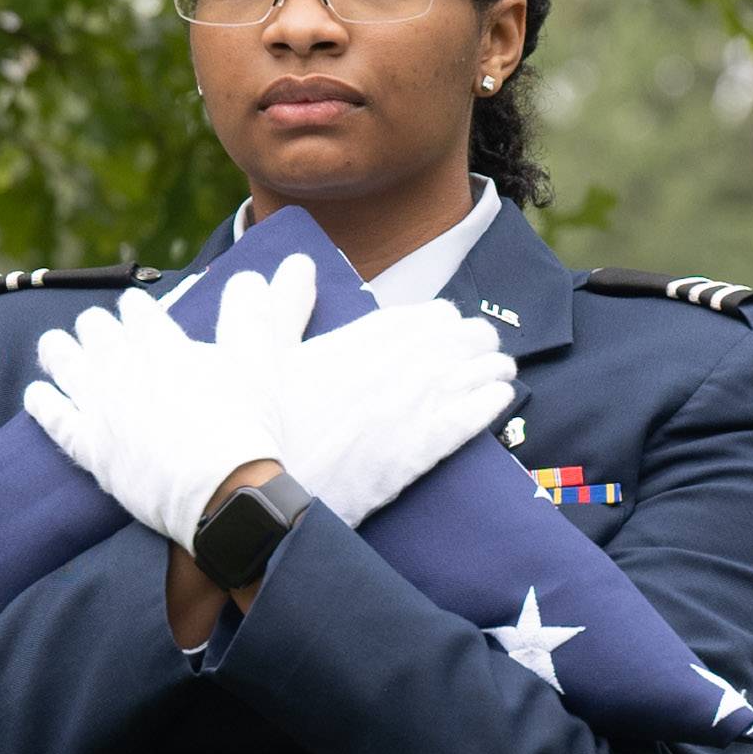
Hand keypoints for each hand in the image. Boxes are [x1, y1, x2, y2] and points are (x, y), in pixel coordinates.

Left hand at [23, 289, 277, 546]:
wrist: (222, 495)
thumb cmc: (245, 429)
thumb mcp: (258, 364)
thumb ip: (249, 317)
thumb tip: (247, 278)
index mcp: (161, 343)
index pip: (136, 309)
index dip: (136, 307)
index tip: (135, 308)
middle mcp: (122, 367)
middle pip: (95, 329)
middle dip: (98, 325)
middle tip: (99, 329)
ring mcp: (101, 407)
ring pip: (64, 363)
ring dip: (59, 350)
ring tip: (55, 345)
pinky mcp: (89, 447)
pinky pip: (53, 417)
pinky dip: (42, 402)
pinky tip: (37, 393)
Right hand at [259, 297, 517, 521]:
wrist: (260, 490)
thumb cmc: (253, 423)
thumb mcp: (251, 351)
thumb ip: (277, 305)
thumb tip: (297, 264)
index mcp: (361, 340)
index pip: (423, 317)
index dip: (441, 319)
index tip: (447, 323)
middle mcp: (397, 367)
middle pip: (458, 340)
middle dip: (475, 339)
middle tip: (483, 345)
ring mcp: (413, 409)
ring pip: (473, 373)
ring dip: (491, 367)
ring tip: (499, 369)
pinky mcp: (420, 452)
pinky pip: (472, 418)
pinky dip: (492, 403)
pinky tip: (502, 398)